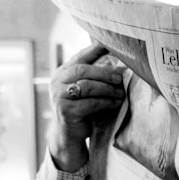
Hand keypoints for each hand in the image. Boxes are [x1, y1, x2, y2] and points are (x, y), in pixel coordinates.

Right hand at [48, 42, 125, 170]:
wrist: (68, 135)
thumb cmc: (80, 109)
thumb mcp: (82, 90)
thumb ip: (91, 76)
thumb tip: (117, 63)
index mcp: (61, 73)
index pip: (79, 57)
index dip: (94, 50)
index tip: (108, 44)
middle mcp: (57, 82)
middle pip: (82, 70)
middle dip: (105, 72)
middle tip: (121, 77)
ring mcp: (59, 97)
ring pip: (87, 86)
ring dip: (107, 88)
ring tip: (121, 92)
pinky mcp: (66, 111)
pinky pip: (90, 103)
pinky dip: (106, 102)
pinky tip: (116, 103)